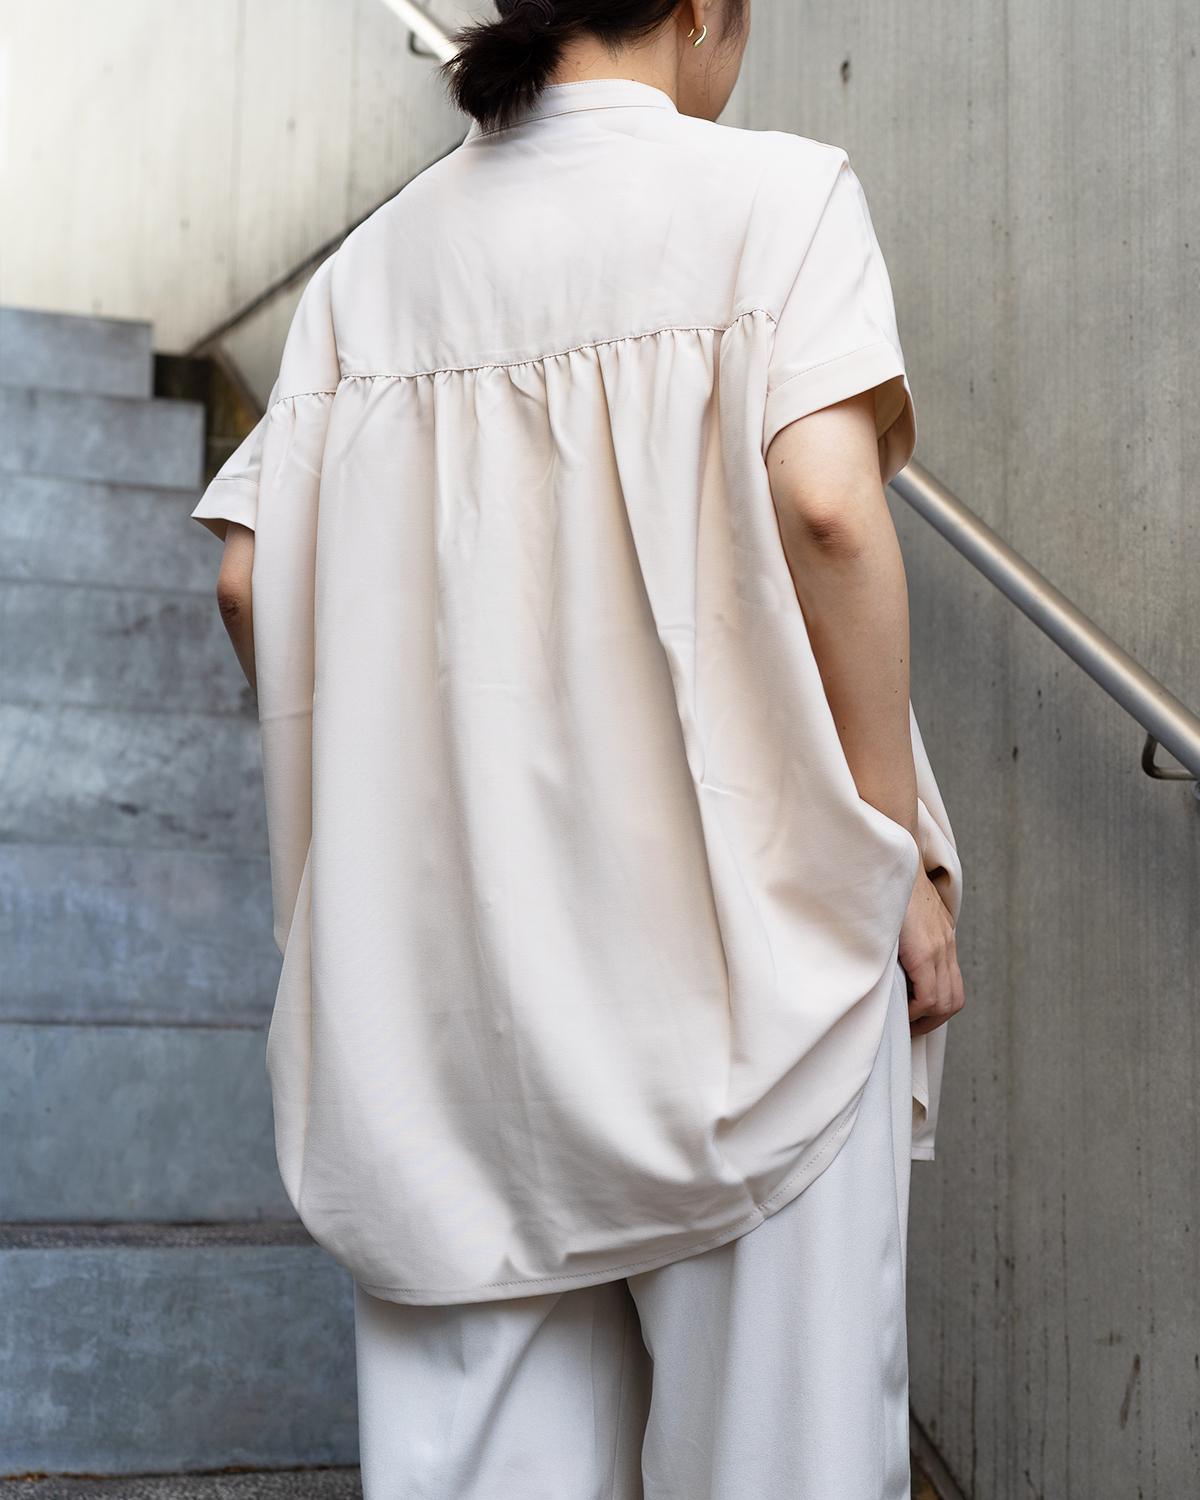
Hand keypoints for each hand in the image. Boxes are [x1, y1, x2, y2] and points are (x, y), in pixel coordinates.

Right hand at [898, 867, 964, 1035]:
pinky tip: (899, 1008)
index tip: (912, 1014)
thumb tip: (888, 944)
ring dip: (924, 1018)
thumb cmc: (889, 879)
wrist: (895, 854)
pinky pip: (929, 995)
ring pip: (945, 1002)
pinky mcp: (925, 950)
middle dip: (932, 1020)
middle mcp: (945, 945)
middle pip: (954, 1000)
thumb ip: (904, 926)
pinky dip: (916, 1009)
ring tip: (903, 1020)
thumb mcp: (902, 907)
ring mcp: (939, 948)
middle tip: (909, 1025)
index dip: (935, 1007)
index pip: (952, 985)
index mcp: (941, 936)